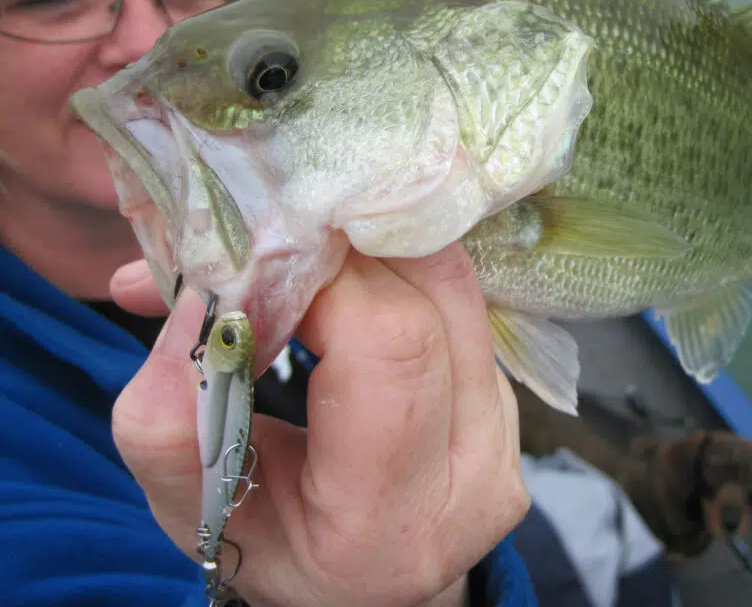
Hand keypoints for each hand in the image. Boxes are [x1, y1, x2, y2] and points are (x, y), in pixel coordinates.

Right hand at [110, 244, 528, 606]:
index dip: (318, 279)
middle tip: (276, 250)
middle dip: (345, 249)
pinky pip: (463, 302)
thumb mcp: (197, 514)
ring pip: (455, 282)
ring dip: (373, 250)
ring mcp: (504, 436)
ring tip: (307, 261)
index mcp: (388, 516)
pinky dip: (399, 272)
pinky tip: (351, 286)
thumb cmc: (277, 544)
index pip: (387, 342)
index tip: (246, 272)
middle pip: (432, 295)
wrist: (359, 580)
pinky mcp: (510, 404)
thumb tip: (192, 309)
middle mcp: (472, 473)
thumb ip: (169, 429)